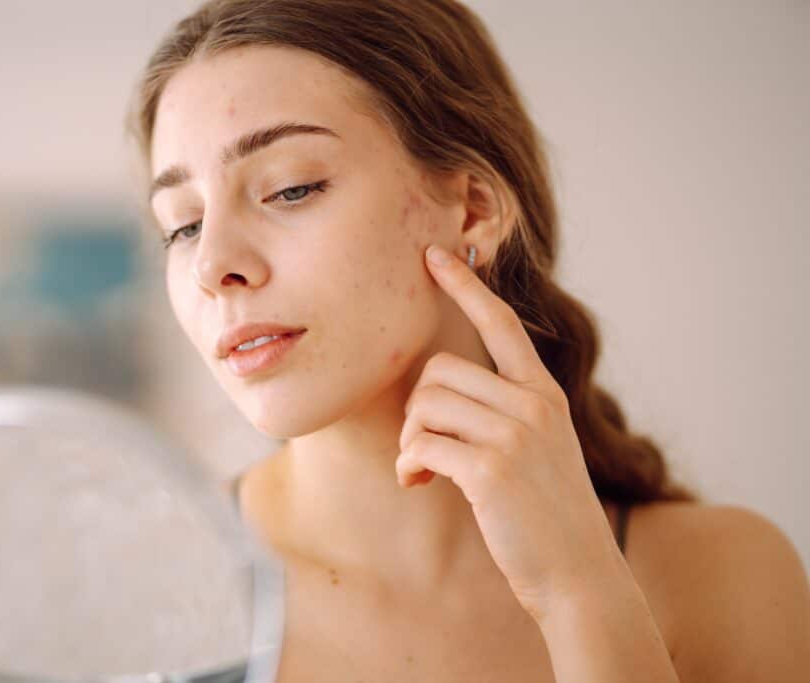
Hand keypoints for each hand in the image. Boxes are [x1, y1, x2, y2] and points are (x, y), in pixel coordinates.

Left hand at [396, 244, 623, 622]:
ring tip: (421, 468)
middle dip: (416, 408)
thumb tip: (432, 397)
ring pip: (425, 405)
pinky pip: (421, 444)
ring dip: (409, 439)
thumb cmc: (546, 515)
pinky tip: (418, 483)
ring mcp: (515, 435)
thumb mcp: (538, 450)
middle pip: (438, 370)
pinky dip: (408, 464)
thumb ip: (503, 413)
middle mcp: (533, 405)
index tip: (436, 254)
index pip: (501, 323)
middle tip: (421, 445)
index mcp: (543, 394)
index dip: (465, 286)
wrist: (579, 575)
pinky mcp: (491, 469)